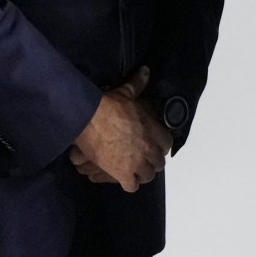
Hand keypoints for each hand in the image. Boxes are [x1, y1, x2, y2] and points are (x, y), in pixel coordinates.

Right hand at [68, 68, 166, 191]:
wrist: (89, 119)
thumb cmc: (109, 105)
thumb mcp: (126, 93)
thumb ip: (138, 84)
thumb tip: (146, 70)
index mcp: (155, 131)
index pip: (166, 145)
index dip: (159, 146)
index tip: (151, 146)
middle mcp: (150, 149)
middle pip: (157, 164)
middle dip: (150, 162)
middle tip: (139, 159)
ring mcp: (138, 164)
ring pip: (147, 176)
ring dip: (141, 174)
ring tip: (132, 170)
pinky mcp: (123, 174)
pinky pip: (131, 186)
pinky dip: (128, 184)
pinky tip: (122, 178)